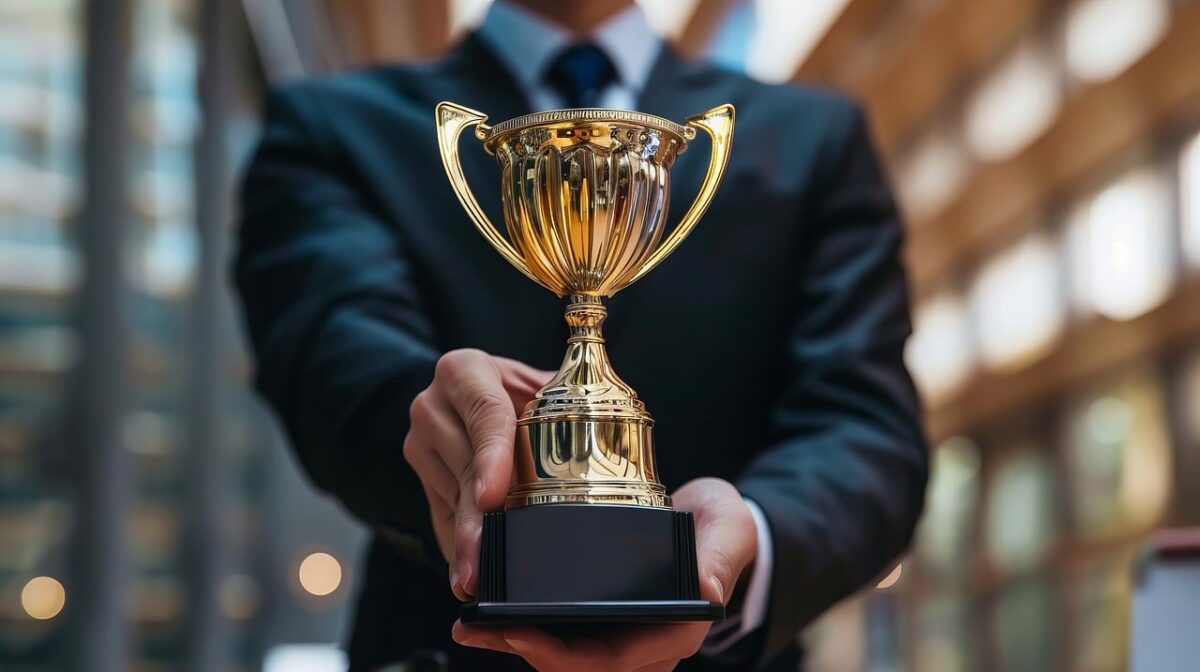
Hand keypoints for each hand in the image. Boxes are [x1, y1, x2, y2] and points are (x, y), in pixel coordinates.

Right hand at [403, 349, 552, 599]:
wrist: (473, 395)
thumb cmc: (520, 391)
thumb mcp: (539, 384)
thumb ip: (569, 399)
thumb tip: (617, 432)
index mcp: (465, 371)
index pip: (484, 413)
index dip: (492, 457)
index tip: (493, 496)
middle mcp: (433, 405)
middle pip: (465, 467)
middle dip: (476, 518)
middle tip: (483, 559)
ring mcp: (421, 444)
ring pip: (452, 498)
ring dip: (466, 540)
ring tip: (477, 577)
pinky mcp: (421, 477)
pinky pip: (440, 516)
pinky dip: (458, 546)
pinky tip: (467, 573)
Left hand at [451, 478, 758, 670]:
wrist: (714, 523)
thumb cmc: (722, 528)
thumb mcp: (728, 530)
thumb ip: (720, 556)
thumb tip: (709, 593)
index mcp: (672, 632)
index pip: (613, 660)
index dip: (562, 655)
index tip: (518, 631)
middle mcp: (643, 644)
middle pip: (575, 665)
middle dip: (522, 649)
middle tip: (475, 628)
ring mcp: (621, 636)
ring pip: (562, 655)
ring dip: (515, 642)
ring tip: (469, 623)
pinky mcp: (602, 620)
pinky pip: (561, 635)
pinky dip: (524, 626)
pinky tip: (489, 613)